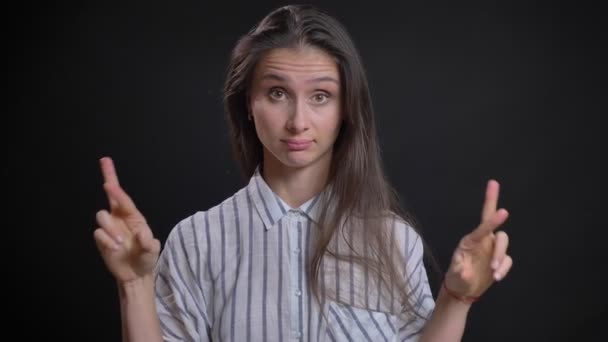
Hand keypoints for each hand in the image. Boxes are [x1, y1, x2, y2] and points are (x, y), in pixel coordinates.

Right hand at [93, 157, 159, 283]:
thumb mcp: (152, 251)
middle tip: (107, 183)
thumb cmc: (146, 258)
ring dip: (111, 228)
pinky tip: (115, 249)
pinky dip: (106, 240)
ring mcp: (110, 229)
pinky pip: (98, 233)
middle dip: (109, 185)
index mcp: (134, 217)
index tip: (108, 184)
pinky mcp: (101, 240)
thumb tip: (141, 234)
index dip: (116, 191)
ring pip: (102, 216)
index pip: (124, 200)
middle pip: (110, 198)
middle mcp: (120, 219)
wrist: (135, 274)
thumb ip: (149, 243)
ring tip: (121, 243)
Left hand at [444, 180, 512, 300]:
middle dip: (499, 233)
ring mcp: (492, 250)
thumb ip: (459, 271)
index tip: (504, 211)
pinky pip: (507, 260)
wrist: (464, 290)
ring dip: (500, 256)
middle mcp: (483, 242)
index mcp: (470, 241)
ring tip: (493, 271)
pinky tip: (497, 277)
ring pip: (503, 243)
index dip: (492, 221)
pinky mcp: (500, 260)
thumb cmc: (456, 277)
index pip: (482, 228)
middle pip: (496, 231)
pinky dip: (504, 268)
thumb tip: (465, 273)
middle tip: (499, 238)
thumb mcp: (454, 274)